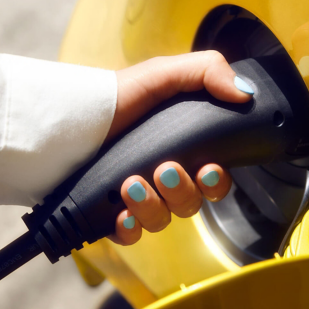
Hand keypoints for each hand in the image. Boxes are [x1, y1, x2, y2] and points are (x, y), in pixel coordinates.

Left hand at [106, 51, 249, 244]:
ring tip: (131, 184)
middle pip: (191, 204)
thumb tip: (246, 92)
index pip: (214, 181)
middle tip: (164, 170)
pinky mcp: (110, 217)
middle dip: (182, 191)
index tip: (209, 170)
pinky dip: (129, 229)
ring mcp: (137, 200)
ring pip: (162, 221)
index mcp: (181, 152)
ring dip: (152, 205)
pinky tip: (121, 215)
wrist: (63, 119)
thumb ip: (207, 72)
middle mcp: (162, 179)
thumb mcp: (160, 74)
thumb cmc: (113, 98)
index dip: (217, 182)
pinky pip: (131, 236)